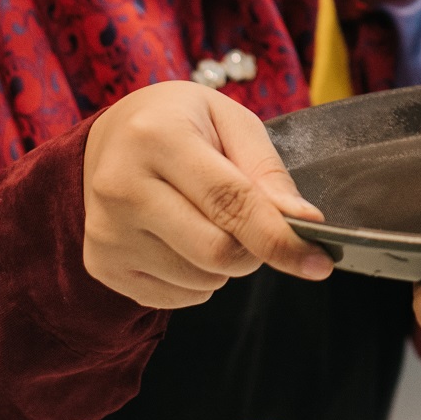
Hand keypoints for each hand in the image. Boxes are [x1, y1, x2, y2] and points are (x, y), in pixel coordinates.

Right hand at [83, 81, 331, 307]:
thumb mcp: (231, 121)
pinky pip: (175, 297)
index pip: (230, 201)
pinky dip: (197, 279)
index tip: (319, 262)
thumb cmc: (182, 123)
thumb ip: (267, 172)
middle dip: (254, 248)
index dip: (279, 237)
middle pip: (216, 252)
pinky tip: (181, 238)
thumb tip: (302, 223)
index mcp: (158, 137)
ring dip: (225, 263)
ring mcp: (107, 230)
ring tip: (207, 219)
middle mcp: (122, 186)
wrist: (111, 137)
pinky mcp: (101, 264)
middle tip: (252, 222)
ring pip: (200, 279)